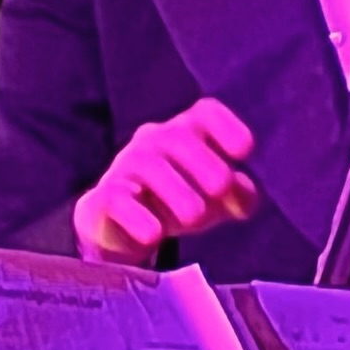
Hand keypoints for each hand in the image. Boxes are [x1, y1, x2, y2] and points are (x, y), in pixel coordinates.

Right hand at [72, 98, 258, 265]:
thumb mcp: (214, 199)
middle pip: (179, 138)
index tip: (244, 150)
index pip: (206, 114)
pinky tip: (154, 234)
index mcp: (186, 133)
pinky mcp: (104, 197)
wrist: (124, 230)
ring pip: (149, 166)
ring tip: (196, 217)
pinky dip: (137, 217)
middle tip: (221, 190)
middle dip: (205, 164)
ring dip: (176, 191)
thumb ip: (237, 195)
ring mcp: (126, 166)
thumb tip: (243, 198)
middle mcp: (154, 141)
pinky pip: (116, 199)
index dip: (227, 127)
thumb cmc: (178, 201)